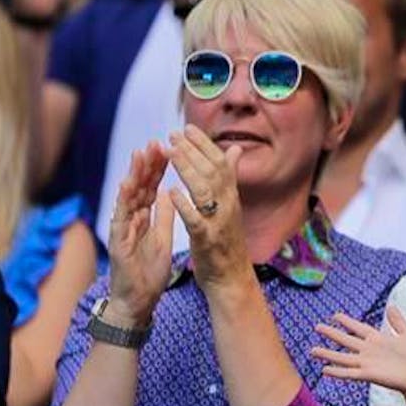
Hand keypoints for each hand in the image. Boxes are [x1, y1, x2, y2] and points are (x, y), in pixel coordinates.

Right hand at [107, 141, 174, 326]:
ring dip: (133, 176)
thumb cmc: (148, 270)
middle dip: (146, 165)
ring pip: (127, 198)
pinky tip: (126, 185)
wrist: (138, 301)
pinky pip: (120, 220)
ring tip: (140, 154)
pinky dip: (122, 202)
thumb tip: (170, 191)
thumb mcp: (162, 237)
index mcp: (143, 218)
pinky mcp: (117, 243)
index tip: (167, 147)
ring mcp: (122, 230)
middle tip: (154, 142)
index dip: (158, 168)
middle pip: (139, 188)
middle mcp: (130, 220)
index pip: (151, 187)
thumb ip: (165, 215)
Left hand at [165, 125, 248, 288]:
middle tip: (173, 134)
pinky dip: (184, 205)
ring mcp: (219, 222)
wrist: (232, 278)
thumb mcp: (230, 206)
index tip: (187, 128)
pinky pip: (196, 220)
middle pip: (213, 170)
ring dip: (187, 169)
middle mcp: (228, 205)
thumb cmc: (227, 241)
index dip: (204, 144)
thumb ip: (230, 178)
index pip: (220, 162)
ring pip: (205, 189)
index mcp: (231, 196)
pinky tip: (171, 192)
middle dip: (193, 150)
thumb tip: (234, 149)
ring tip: (170, 153)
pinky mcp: (208, 240)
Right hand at [312, 307, 405, 395]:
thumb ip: (397, 322)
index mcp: (377, 339)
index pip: (358, 328)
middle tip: (317, 326)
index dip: (347, 322)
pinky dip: (337, 371)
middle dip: (332, 334)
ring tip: (312, 350)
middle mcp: (369, 350)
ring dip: (328, 354)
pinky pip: (349, 373)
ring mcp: (367, 363)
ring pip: (343, 357)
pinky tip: (324, 369)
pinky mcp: (368, 375)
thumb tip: (391, 306)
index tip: (335, 315)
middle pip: (346, 340)